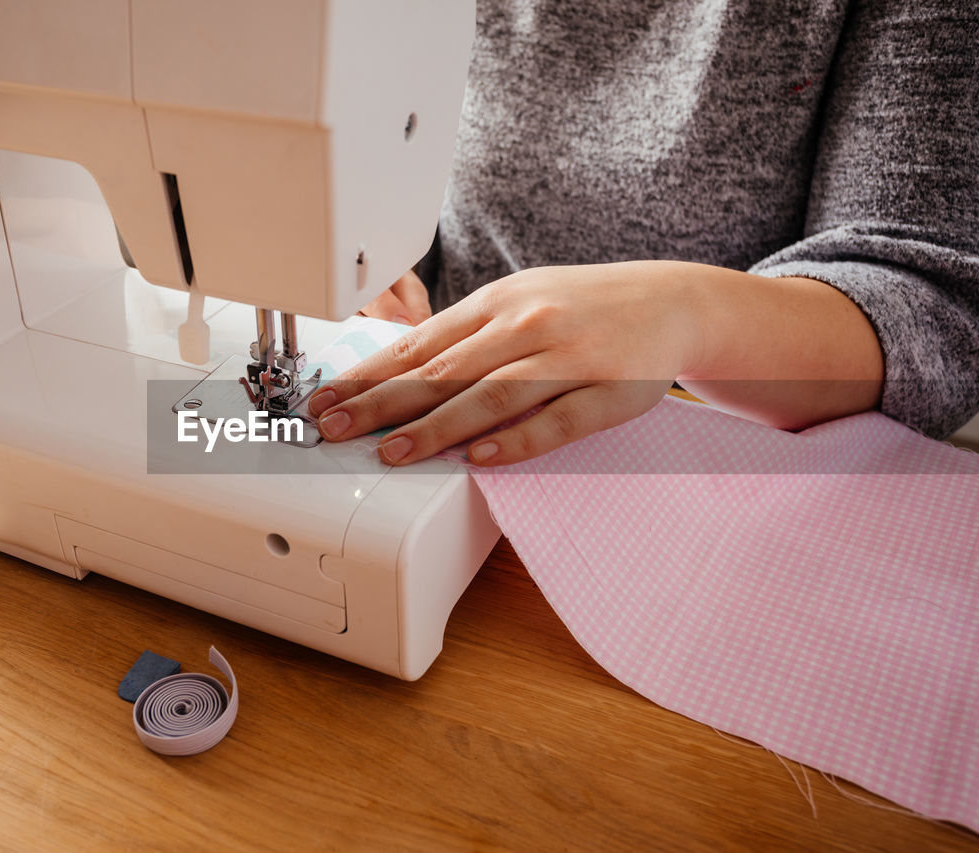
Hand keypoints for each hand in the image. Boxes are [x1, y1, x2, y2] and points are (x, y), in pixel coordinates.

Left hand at [308, 262, 702, 465]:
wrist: (673, 301)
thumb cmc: (582, 307)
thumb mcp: (518, 301)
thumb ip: (464, 336)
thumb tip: (396, 369)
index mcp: (497, 304)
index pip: (419, 344)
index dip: (370, 375)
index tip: (327, 400)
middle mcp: (526, 327)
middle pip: (443, 371)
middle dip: (382, 403)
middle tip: (335, 428)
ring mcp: (567, 359)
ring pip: (492, 396)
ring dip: (436, 427)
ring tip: (392, 452)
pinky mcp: (606, 392)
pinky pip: (555, 420)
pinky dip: (514, 440)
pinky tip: (476, 458)